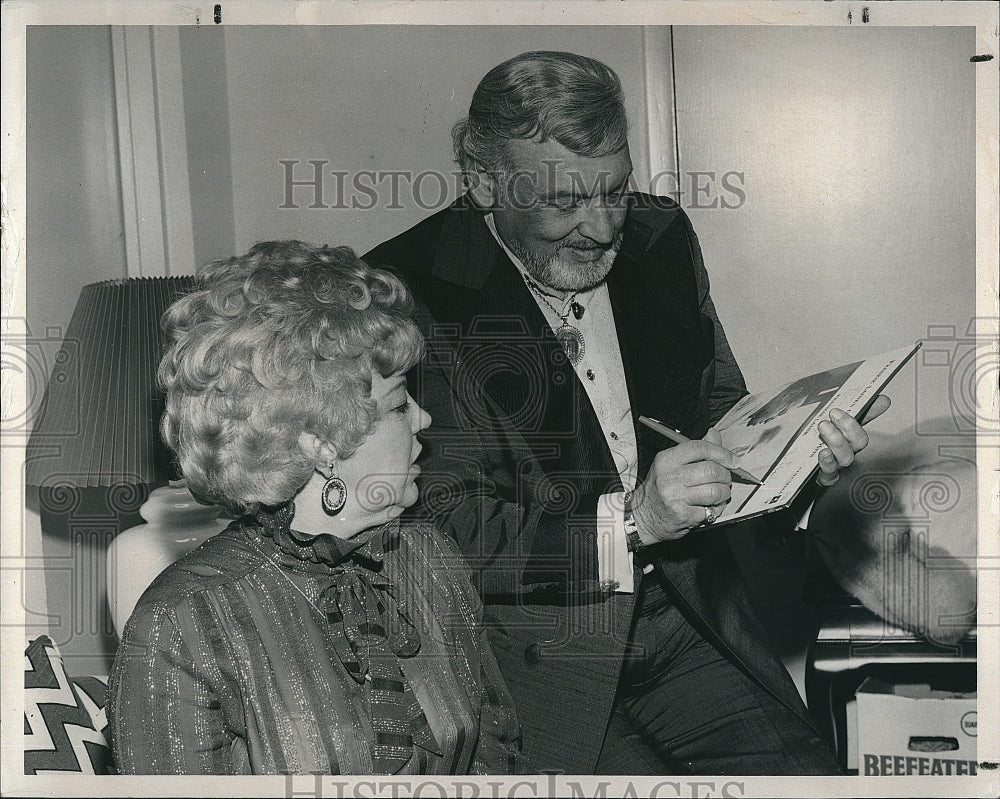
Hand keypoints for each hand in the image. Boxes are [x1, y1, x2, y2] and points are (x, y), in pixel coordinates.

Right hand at [630, 428, 737, 544]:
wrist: (642, 517)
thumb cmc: (660, 489)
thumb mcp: (671, 465)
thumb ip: (695, 451)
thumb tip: (714, 434)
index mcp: (667, 459)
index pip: (700, 448)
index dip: (722, 453)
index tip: (733, 461)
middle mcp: (669, 476)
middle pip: (711, 470)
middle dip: (725, 476)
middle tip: (725, 480)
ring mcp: (675, 496)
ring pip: (715, 491)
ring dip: (723, 494)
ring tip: (719, 495)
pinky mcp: (681, 515)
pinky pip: (710, 510)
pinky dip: (715, 510)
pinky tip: (708, 508)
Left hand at [815, 394, 890, 486]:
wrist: (793, 466)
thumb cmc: (813, 440)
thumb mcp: (824, 421)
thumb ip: (845, 410)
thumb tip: (880, 398)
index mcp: (848, 435)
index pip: (865, 418)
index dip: (871, 411)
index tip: (867, 400)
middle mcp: (846, 450)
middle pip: (858, 441)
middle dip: (849, 426)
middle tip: (834, 413)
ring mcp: (836, 464)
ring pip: (846, 457)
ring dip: (837, 441)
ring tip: (823, 427)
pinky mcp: (824, 476)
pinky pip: (830, 474)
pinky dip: (828, 463)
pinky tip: (823, 453)